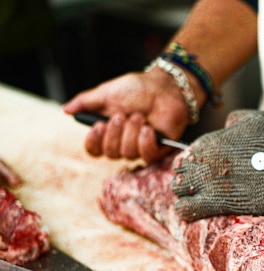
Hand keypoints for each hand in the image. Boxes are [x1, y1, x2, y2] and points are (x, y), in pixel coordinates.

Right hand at [63, 70, 189, 162]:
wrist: (164, 87)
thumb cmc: (137, 89)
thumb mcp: (107, 92)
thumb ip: (86, 102)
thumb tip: (66, 110)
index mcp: (108, 132)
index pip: (94, 150)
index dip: (94, 142)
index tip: (98, 126)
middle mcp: (123, 142)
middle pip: (110, 153)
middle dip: (115, 133)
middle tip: (122, 115)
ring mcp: (140, 147)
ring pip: (128, 153)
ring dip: (132, 132)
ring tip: (139, 115)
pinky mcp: (158, 149)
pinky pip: (147, 156)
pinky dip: (145, 141)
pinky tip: (148, 128)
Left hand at [172, 110, 263, 220]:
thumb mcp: (255, 119)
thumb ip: (235, 119)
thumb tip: (227, 124)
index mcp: (210, 141)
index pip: (187, 154)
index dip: (195, 163)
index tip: (206, 169)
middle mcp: (203, 162)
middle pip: (180, 173)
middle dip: (189, 179)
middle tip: (204, 186)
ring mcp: (207, 183)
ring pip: (178, 191)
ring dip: (188, 194)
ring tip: (202, 198)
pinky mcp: (215, 203)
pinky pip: (185, 210)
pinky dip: (188, 211)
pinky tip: (199, 210)